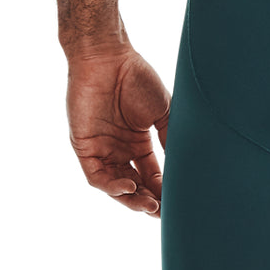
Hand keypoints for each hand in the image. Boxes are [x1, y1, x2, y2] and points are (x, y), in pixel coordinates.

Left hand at [65, 49, 169, 215]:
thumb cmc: (136, 78)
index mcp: (138, 144)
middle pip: (136, 187)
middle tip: (165, 212)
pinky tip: (131, 187)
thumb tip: (185, 169)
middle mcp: (119, 150)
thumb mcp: (163, 113)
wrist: (108, 56)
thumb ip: (171, 141)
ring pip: (116, 187)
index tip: (179, 204)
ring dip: (133, 200)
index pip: (153, 177)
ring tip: (151, 205)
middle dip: (150, 202)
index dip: (165, 192)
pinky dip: (113, 186)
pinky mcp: (84, 148)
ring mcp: (101, 150)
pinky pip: (97, 177)